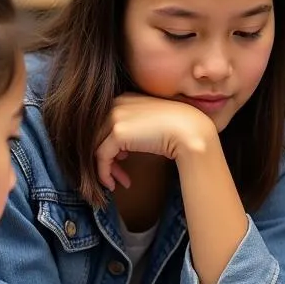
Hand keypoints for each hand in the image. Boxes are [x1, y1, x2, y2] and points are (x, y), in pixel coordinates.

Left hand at [95, 94, 216, 190]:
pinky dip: (104, 174)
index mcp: (124, 99)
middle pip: (95, 136)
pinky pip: (101, 157)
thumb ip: (133, 131)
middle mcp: (116, 104)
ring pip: (94, 147)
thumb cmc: (178, 129)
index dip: (108, 145)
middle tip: (116, 176)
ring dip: (104, 169)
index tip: (120, 161)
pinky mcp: (117, 133)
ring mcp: (115, 117)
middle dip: (103, 159)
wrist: (190, 130)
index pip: (102, 125)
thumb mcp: (150, 124)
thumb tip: (119, 151)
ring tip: (116, 182)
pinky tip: (114, 184)